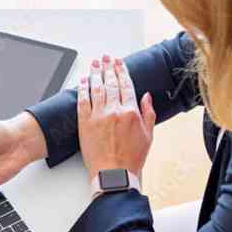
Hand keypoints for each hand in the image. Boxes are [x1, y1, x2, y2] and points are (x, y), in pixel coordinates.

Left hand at [77, 55, 155, 193]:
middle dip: (108, 67)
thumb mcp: (148, 135)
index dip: (121, 71)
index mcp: (131, 112)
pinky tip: (83, 80)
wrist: (114, 173)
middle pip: (110, 83)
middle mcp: (114, 111)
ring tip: (94, 64)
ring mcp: (98, 116)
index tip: (118, 62)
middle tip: (105, 57)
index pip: (126, 85)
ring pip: (96, 89)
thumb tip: (146, 96)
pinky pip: (82, 102)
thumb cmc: (131, 158)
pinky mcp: (84, 123)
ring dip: (95, 73)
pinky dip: (82, 89)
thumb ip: (148, 113)